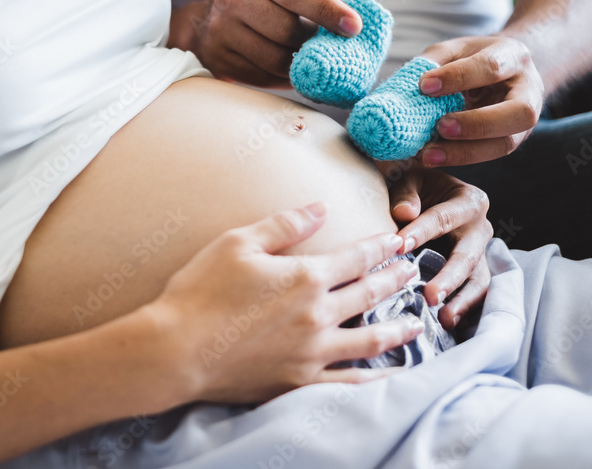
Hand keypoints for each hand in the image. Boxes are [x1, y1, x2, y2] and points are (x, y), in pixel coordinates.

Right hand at [153, 202, 424, 402]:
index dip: (380, 247)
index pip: (356, 258)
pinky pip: (349, 382)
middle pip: (370, 294)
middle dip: (395, 279)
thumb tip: (319, 208)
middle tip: (414, 271)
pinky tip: (390, 375)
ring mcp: (312, 352)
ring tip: (415, 322)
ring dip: (398, 328)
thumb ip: (284, 225)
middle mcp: (318, 315)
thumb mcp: (238, 243)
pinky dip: (376, 378)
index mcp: (306, 277)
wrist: (176, 349)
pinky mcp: (299, 381)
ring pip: (370, 339)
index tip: (398, 241)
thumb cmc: (201, 291)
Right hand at [173, 0, 362, 87]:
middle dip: (309, 43)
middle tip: (319, 46)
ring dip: (298, 65)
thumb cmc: (263, 5)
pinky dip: (282, 78)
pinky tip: (286, 70)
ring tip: (303, 59)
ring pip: (275, 59)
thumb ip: (313, 3)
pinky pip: (262, 78)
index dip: (327, 11)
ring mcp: (220, 30)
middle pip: (286, 31)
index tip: (354, 27)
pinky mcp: (218, 59)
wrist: (206, 23)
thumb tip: (353, 30)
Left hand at [378, 162, 491, 329]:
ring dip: (462, 301)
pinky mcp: (475, 273)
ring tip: (444, 318)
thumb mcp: (409, 179)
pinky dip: (465, 309)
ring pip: (478, 281)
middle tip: (430, 295)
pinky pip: (476, 294)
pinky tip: (449, 324)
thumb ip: (406, 193)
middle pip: (467, 257)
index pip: (443, 218)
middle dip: (450, 277)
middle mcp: (480, 229)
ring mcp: (481, 254)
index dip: (422, 231)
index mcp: (468, 201)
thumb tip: (405, 213)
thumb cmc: (415, 188)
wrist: (426, 196)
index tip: (400, 246)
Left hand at [418, 35, 543, 166]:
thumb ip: (435, 61)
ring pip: (506, 143)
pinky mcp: (511, 140)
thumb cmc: (474, 58)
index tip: (425, 86)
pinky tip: (433, 157)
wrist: (503, 72)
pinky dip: (460, 158)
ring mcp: (523, 120)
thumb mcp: (454, 49)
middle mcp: (528, 90)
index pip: (491, 67)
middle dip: (478, 123)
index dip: (458, 77)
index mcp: (514, 56)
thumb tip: (412, 84)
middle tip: (441, 127)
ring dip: (465, 152)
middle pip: (519, 112)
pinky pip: (490, 154)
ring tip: (429, 154)